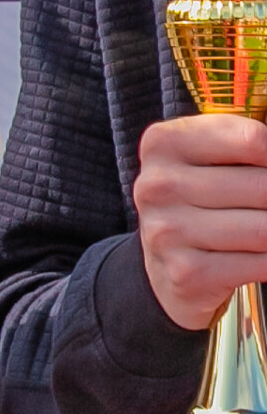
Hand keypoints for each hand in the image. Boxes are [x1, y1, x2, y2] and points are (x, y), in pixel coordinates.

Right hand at [135, 113, 266, 329]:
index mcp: (163, 144)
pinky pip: (258, 263)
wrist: (166, 263)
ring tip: (261, 229)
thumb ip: (245, 146)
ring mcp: (167, 232)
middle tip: (263, 206)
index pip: (251, 140)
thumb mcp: (211, 158)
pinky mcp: (185, 273)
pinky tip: (256, 257)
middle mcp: (157, 187)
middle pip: (261, 186)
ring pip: (263, 229)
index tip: (266, 170)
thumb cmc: (201, 200)